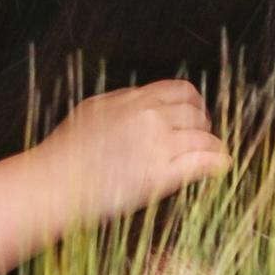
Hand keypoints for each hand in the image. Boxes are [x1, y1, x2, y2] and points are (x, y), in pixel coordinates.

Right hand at [28, 78, 226, 225]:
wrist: (53, 183)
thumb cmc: (65, 152)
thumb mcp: (93, 111)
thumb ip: (123, 104)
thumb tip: (143, 104)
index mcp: (133, 99)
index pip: (181, 91)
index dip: (194, 104)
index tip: (194, 115)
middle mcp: (149, 117)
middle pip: (195, 114)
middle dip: (202, 126)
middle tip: (200, 139)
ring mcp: (156, 146)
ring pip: (203, 139)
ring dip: (211, 146)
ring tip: (213, 155)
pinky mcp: (160, 176)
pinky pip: (202, 163)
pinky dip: (217, 164)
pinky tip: (221, 167)